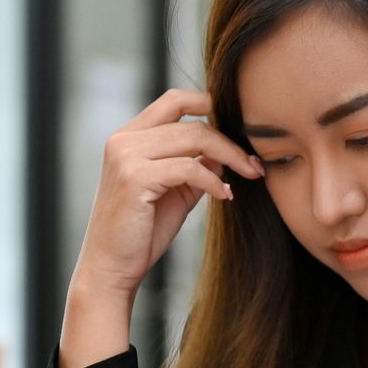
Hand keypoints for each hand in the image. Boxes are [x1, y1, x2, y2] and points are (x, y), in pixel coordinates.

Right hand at [71, 88, 262, 297]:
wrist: (111, 267)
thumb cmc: (143, 230)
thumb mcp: (176, 190)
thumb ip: (198, 165)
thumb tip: (229, 151)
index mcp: (129, 137)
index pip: (174, 100)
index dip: (210, 105)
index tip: (241, 127)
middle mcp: (123, 140)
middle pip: (192, 122)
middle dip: (231, 141)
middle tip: (255, 164)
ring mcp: (125, 156)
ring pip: (194, 138)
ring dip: (230, 157)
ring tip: (249, 176)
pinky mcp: (134, 178)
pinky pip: (189, 167)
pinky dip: (213, 181)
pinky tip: (224, 196)